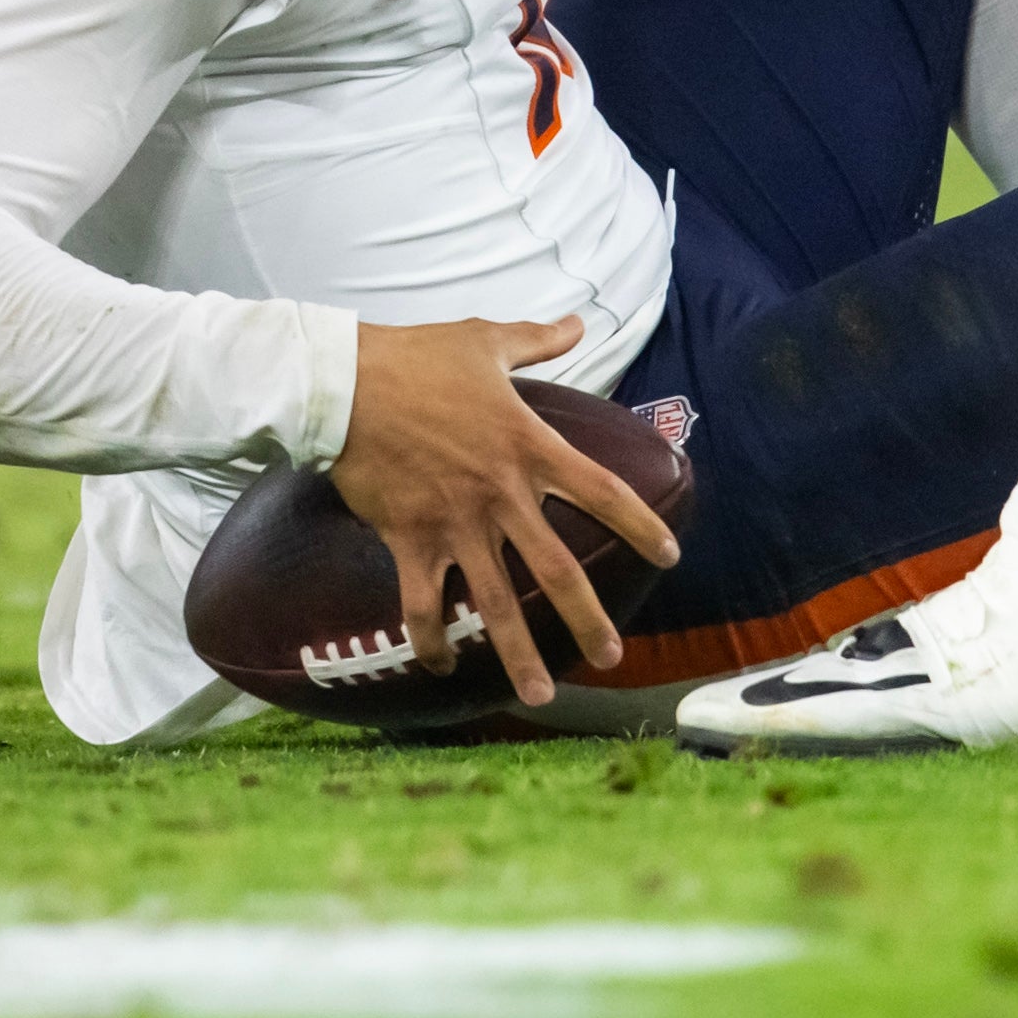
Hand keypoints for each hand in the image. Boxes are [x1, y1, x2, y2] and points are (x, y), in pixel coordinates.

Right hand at [329, 314, 679, 707]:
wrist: (346, 383)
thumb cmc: (417, 357)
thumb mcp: (485, 339)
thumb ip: (537, 340)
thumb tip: (576, 323)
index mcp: (528, 445)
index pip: (601, 491)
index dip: (640, 524)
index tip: (671, 554)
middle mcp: (501, 494)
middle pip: (557, 568)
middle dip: (587, 618)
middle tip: (613, 656)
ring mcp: (455, 524)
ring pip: (495, 603)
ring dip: (519, 652)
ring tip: (541, 695)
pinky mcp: (410, 540)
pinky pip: (423, 605)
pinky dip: (432, 640)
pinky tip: (445, 664)